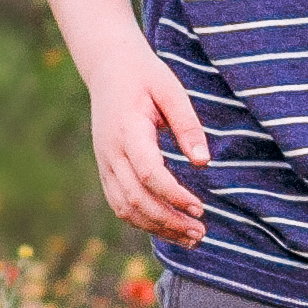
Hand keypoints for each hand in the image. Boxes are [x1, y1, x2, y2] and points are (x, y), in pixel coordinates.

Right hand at [85, 45, 209, 245]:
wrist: (109, 68)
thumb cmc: (145, 76)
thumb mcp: (172, 91)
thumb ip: (188, 125)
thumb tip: (203, 161)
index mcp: (128, 131)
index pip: (149, 173)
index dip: (174, 196)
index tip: (200, 208)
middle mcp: (111, 152)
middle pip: (136, 198)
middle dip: (169, 221)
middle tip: (201, 233)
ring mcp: (104, 163)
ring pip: (125, 207)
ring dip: (156, 228)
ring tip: (189, 238)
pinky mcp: (106, 169)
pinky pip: (119, 203)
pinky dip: (142, 221)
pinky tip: (167, 228)